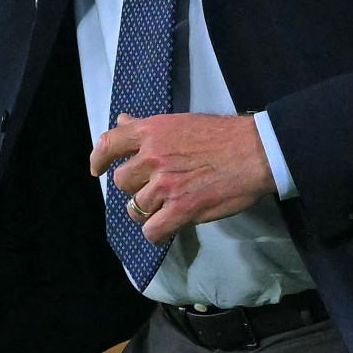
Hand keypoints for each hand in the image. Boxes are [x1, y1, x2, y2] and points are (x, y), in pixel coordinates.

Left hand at [89, 112, 275, 244]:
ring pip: (135, 208)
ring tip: (165, 208)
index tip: (98, 170)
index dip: (98, 159)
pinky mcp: (180, 209)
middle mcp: (152, 157)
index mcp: (152, 132)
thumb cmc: (222, 135)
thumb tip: (123, 120)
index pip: (109, 143)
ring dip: (147, 211)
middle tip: (155, 189)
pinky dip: (157, 232)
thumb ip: (147, 126)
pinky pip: (152, 229)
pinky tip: (167, 227)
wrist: (255, 152)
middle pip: (122, 182)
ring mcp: (165, 185)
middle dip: (135, 188)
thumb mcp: (180, 122)